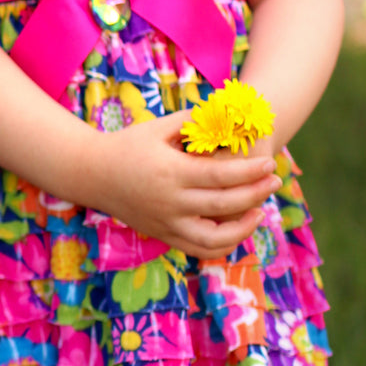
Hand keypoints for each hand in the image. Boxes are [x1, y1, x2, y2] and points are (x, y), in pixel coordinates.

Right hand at [87, 112, 281, 260]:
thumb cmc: (127, 145)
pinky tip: (235, 228)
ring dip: (244, 227)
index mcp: (171, 171)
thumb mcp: (157, 128)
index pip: (222, 175)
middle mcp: (171, 201)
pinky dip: (223, 244)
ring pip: (216, 237)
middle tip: (274, 180)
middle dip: (257, 193)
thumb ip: (192, 123)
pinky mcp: (163, 235)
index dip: (250, 171)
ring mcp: (166, 223)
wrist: (91, 173)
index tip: (269, 163)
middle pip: (226, 205)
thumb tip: (226, 117)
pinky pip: (199, 248)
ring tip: (258, 210)